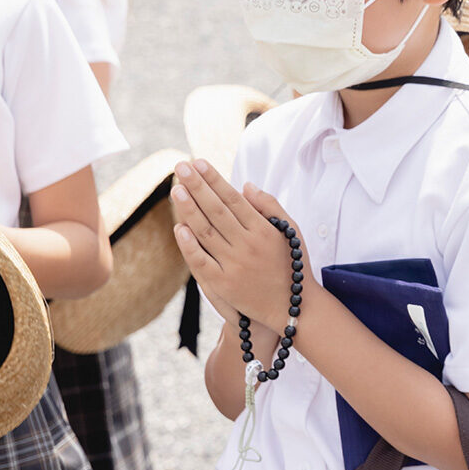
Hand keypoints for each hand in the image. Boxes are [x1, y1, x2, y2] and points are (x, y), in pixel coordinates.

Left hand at [170, 159, 303, 328]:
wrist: (292, 306)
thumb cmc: (292, 264)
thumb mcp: (290, 231)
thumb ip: (270, 206)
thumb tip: (245, 185)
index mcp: (264, 230)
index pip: (233, 199)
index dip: (215, 179)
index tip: (199, 162)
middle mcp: (248, 245)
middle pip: (216, 210)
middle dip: (197, 186)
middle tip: (180, 167)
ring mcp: (234, 265)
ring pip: (205, 232)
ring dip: (188, 209)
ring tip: (176, 188)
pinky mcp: (223, 284)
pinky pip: (201, 261)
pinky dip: (188, 244)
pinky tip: (178, 226)